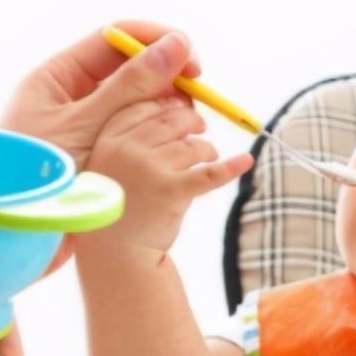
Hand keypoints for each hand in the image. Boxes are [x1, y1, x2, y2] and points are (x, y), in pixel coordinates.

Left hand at [1, 21, 201, 275]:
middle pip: (128, 67)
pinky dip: (158, 131)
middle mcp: (69, 96)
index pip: (113, 39)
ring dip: (166, 105)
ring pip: (136, 100)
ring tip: (188, 124)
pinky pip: (134, 130)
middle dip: (166, 76)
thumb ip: (131, 85)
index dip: (156, 42)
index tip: (191, 62)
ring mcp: (84, 126)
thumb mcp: (86, 125)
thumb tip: (177, 44)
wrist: (13, 238)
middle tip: (195, 96)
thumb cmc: (34, 177)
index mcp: (55, 78)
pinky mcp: (98, 153)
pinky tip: (177, 143)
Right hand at [79, 97, 252, 254]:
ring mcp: (149, 169)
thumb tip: (181, 101)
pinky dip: (231, 167)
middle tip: (200, 130)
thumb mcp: (113, 161)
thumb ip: (136, 133)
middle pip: (172, 120)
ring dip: (206, 150)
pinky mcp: (172, 192)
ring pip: (192, 145)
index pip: (146, 107)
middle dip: (192, 123)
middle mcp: (127, 149)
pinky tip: (246, 161)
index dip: (168, 106)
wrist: (116, 254)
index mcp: (109, 138)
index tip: (180, 112)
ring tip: (207, 157)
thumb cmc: (120, 202)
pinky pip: (209, 174)